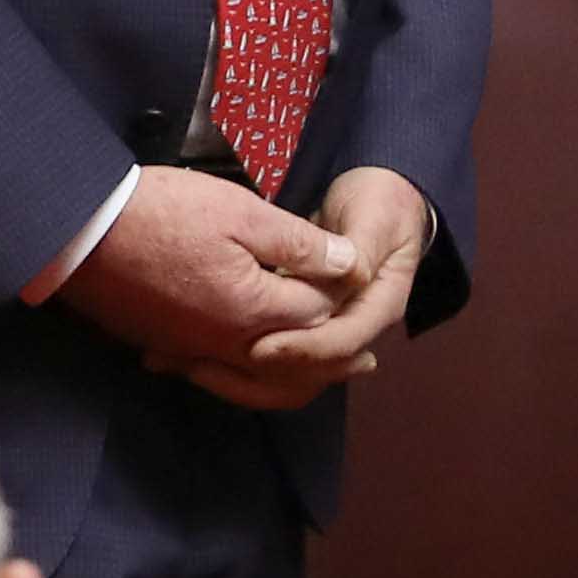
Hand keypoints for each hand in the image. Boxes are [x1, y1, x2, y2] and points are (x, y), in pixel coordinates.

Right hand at [55, 163, 362, 383]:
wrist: (77, 231)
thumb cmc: (161, 212)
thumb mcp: (240, 212)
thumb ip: (298, 243)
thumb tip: (349, 264)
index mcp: (254, 309)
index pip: (319, 315)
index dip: (342, 299)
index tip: (357, 287)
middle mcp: (227, 343)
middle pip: (295, 366)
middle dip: (332, 361)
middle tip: (364, 361)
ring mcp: (192, 349)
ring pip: (256, 383)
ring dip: (292, 380)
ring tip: (319, 374)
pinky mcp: (164, 346)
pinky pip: (215, 375)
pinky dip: (244, 378)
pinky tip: (251, 363)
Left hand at [219, 166, 442, 394]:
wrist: (379, 202)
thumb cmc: (380, 204)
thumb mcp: (375, 217)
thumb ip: (361, 246)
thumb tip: (350, 272)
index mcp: (380, 306)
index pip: (344, 341)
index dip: (303, 348)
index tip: (259, 347)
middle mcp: (356, 326)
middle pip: (317, 371)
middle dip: (268, 373)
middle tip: (215, 364)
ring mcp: (333, 328)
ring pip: (295, 375)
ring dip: (248, 375)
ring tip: (197, 366)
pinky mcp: (309, 325)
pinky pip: (279, 356)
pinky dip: (244, 358)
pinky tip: (201, 356)